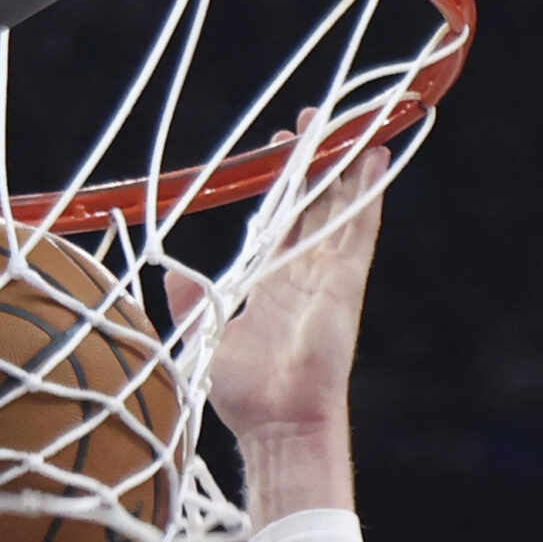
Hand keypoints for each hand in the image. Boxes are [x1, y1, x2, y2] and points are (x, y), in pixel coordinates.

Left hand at [174, 131, 388, 440]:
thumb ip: (190, 304)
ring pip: (341, 206)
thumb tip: (167, 276)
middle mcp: (302, 274)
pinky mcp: (347, 281)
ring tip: (346, 122)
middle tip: (311, 119)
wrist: (276, 422)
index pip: (279, 221)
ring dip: (344, 164)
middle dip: (313, 161)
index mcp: (270, 284)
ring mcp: (328, 275)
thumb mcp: (204, 338)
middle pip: (313, 203)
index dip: (280, 185)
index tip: (274, 149)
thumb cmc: (243, 394)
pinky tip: (375, 155)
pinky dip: (370, 191)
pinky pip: (363, 226)